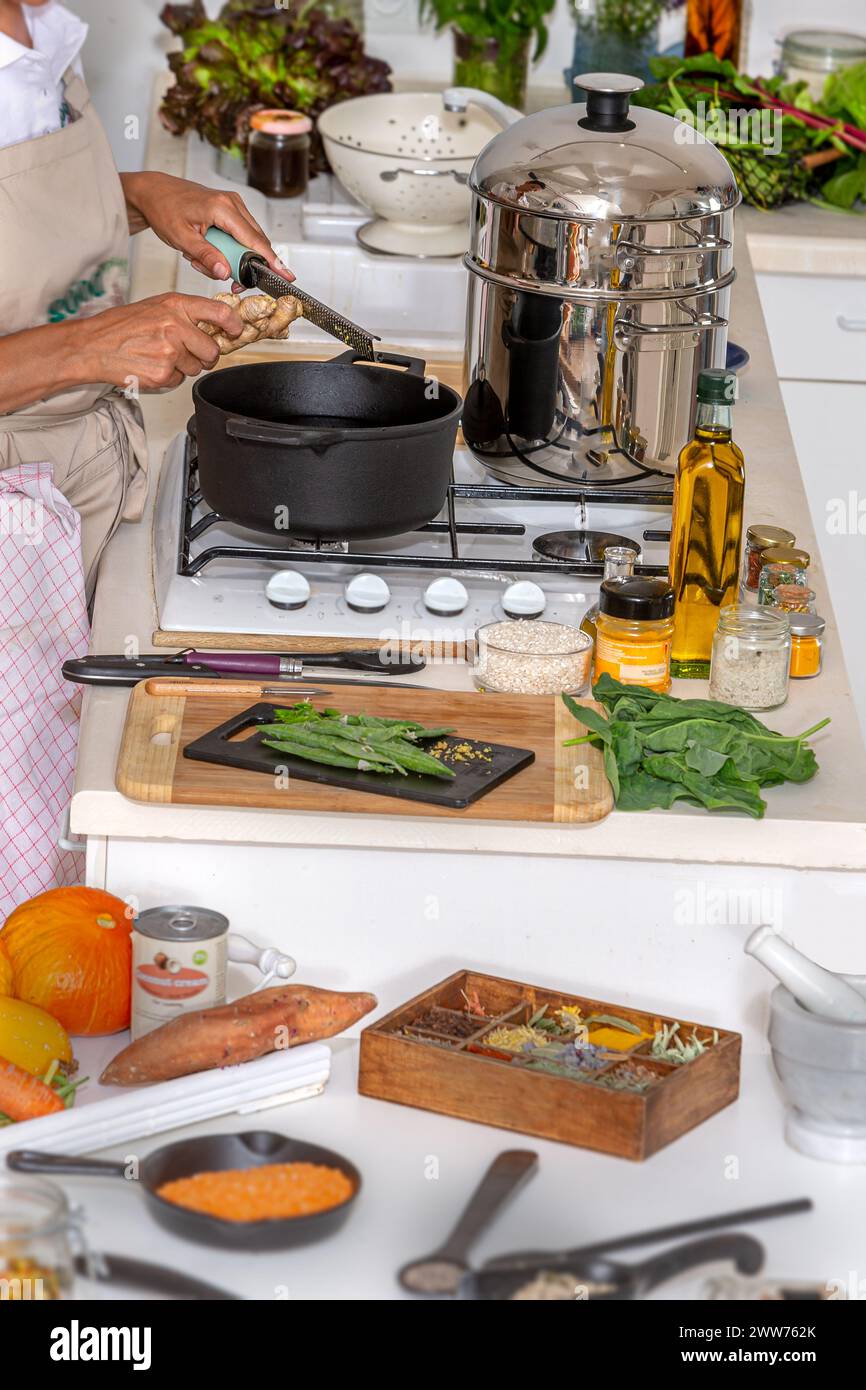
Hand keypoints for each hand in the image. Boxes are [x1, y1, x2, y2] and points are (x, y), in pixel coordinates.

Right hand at [75, 293, 244, 390]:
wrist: (93, 345)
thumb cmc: (121, 326)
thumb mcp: (156, 307)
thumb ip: (185, 315)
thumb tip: (213, 325)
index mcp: (175, 306)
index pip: (219, 313)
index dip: (233, 325)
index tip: (235, 331)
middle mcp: (175, 326)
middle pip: (212, 350)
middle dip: (204, 356)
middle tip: (187, 353)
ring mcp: (170, 352)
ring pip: (196, 368)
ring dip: (183, 367)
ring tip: (159, 355)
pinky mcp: (163, 374)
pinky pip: (179, 381)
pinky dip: (168, 377)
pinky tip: (150, 365)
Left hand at [120, 172, 292, 281]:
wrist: (154, 192)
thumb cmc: (163, 209)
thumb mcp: (181, 239)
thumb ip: (206, 256)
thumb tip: (225, 272)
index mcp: (222, 208)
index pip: (255, 241)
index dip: (272, 261)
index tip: (286, 275)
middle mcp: (233, 203)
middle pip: (255, 243)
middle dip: (243, 266)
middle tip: (228, 281)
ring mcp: (233, 205)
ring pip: (248, 242)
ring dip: (231, 258)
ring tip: (203, 259)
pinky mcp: (230, 209)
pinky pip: (239, 236)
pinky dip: (227, 249)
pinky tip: (208, 249)